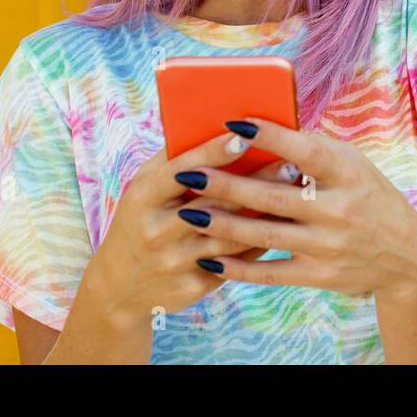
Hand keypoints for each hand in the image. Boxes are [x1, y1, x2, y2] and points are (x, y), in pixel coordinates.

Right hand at [81, 127, 300, 324]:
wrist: (120, 287)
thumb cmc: (141, 221)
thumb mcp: (144, 189)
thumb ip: (175, 162)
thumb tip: (220, 129)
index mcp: (142, 197)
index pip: (180, 170)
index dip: (212, 152)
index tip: (244, 137)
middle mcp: (156, 230)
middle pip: (214, 203)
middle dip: (256, 182)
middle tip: (290, 164)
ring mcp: (174, 261)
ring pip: (231, 235)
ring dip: (267, 214)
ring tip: (296, 194)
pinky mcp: (192, 286)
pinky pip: (236, 262)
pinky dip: (260, 243)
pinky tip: (285, 226)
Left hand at [170, 119, 416, 297]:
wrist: (406, 256)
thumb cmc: (369, 196)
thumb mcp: (354, 163)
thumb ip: (314, 146)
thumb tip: (264, 125)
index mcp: (346, 174)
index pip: (304, 151)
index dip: (269, 136)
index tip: (232, 122)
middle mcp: (338, 210)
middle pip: (273, 196)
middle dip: (227, 186)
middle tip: (188, 174)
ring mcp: (328, 246)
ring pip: (265, 235)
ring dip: (222, 225)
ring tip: (187, 214)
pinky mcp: (320, 276)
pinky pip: (272, 273)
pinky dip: (239, 269)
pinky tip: (208, 260)